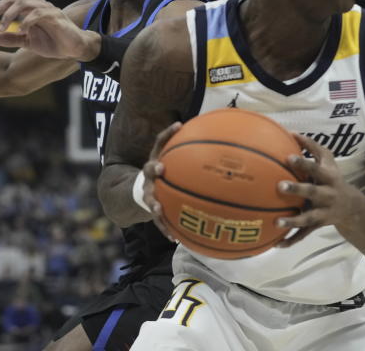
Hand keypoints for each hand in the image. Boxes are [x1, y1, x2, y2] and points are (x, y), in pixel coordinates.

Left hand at [0, 0, 97, 60]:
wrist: (74, 49)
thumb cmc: (53, 43)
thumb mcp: (29, 43)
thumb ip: (13, 39)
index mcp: (31, 9)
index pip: (10, 2)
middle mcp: (38, 6)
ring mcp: (48, 9)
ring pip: (25, 3)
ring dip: (10, 15)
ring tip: (2, 28)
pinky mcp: (56, 17)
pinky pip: (38, 14)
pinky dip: (26, 21)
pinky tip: (20, 31)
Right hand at [141, 122, 181, 242]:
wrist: (142, 194)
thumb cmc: (167, 175)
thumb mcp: (174, 163)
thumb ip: (191, 153)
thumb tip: (222, 139)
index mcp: (157, 160)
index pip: (159, 143)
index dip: (167, 133)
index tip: (178, 125)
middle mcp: (150, 176)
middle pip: (148, 170)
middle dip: (154, 169)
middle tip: (160, 168)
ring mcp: (148, 193)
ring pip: (149, 199)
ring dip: (154, 203)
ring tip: (158, 209)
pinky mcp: (151, 210)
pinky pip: (158, 221)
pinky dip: (166, 229)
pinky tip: (175, 239)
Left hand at [274, 133, 364, 247]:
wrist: (353, 208)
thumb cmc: (333, 178)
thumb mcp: (328, 161)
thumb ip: (312, 146)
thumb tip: (291, 132)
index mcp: (328, 178)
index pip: (316, 168)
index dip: (303, 163)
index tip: (288, 157)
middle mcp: (327, 196)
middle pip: (313, 192)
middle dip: (298, 189)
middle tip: (279, 185)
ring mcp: (323, 212)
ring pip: (308, 218)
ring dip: (293, 221)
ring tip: (276, 222)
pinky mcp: (317, 226)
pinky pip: (304, 235)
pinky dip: (292, 240)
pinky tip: (277, 244)